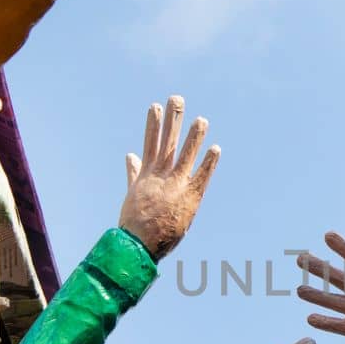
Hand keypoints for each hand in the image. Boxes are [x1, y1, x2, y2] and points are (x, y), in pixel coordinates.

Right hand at [119, 95, 220, 258]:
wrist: (138, 245)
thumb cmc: (134, 223)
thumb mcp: (132, 193)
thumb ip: (133, 173)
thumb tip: (129, 155)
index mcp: (146, 175)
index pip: (150, 143)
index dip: (153, 124)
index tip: (155, 106)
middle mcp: (160, 176)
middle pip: (167, 142)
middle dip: (172, 120)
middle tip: (176, 98)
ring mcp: (175, 185)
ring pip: (185, 155)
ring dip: (193, 136)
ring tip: (201, 119)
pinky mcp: (189, 198)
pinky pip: (202, 176)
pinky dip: (208, 162)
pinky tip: (215, 148)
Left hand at [295, 233, 344, 343]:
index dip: (341, 246)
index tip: (327, 236)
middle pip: (337, 277)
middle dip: (317, 267)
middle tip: (300, 258)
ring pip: (332, 301)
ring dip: (314, 295)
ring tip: (299, 291)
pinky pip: (337, 325)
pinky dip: (323, 322)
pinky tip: (310, 318)